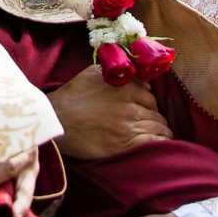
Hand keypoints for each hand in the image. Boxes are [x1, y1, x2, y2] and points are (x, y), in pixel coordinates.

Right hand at [49, 64, 170, 159]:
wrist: (56, 120)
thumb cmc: (72, 96)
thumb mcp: (92, 73)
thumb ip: (117, 72)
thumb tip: (140, 77)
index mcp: (125, 87)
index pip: (150, 96)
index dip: (149, 103)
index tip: (146, 109)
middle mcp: (130, 106)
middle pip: (156, 113)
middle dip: (156, 118)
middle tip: (152, 123)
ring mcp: (128, 126)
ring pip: (158, 127)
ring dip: (161, 131)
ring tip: (160, 135)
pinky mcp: (125, 144)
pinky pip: (153, 143)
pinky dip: (161, 142)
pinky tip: (161, 144)